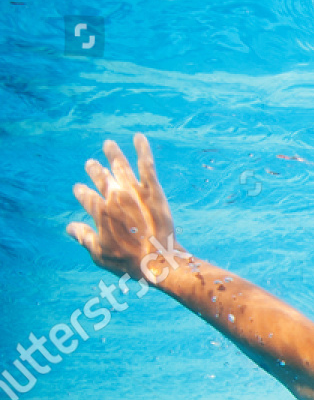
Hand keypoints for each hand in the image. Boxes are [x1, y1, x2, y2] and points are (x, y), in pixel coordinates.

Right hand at [66, 134, 183, 283]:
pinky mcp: (152, 190)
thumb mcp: (100, 254)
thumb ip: (84, 238)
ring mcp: (133, 192)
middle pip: (103, 179)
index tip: (80, 189)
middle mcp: (114, 198)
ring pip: (121, 168)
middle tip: (91, 164)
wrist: (158, 259)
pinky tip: (139, 137)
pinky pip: (147, 166)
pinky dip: (142, 150)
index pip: (88, 198)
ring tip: (109, 145)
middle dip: (96, 171)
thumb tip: (69, 227)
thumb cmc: (128, 262)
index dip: (83, 193)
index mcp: (100, 212)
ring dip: (114, 155)